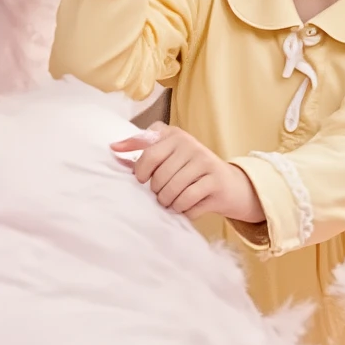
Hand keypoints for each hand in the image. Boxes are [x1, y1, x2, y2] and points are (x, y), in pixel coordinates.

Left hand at [113, 125, 262, 226]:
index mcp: (175, 135)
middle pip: (159, 178)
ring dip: (169, 203)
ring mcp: (205, 163)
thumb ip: (142, 149)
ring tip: (172, 201)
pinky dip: (183, 210)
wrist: (231, 185)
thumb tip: (113, 148)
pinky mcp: (216, 182)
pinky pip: (187, 202)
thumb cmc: (192, 170)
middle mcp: (191, 145)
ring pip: (172, 192)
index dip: (140, 172)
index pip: (148, 154)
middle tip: (162, 194)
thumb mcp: (169, 154)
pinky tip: (186, 207)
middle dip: (157, 192)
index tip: (142, 180)